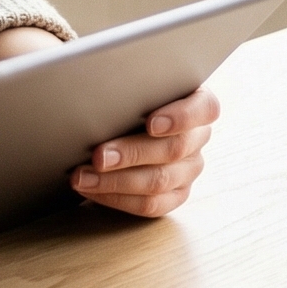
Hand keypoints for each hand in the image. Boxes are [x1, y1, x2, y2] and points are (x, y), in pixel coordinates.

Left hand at [71, 88, 219, 217]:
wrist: (116, 121)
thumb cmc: (125, 95)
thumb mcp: (130, 82)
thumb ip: (127, 82)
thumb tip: (95, 84)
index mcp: (197, 102)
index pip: (204, 108)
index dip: (181, 117)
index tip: (151, 123)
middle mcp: (197, 137)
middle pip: (174, 149)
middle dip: (131, 153)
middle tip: (99, 156)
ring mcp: (189, 169)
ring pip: (159, 181)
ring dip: (115, 180)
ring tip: (82, 176)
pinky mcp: (175, 195)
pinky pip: (149, 205)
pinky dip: (115, 198)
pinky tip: (90, 189)